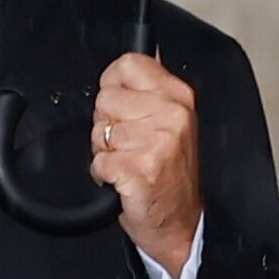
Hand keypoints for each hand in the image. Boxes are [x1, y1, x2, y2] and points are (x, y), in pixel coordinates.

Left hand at [89, 52, 202, 277]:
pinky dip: (103, 174)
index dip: (113, 86)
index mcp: (179, 97)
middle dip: (107, 123)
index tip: (123, 107)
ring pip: (99, 130)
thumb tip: (139, 54)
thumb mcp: (172, 122)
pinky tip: (124, 180)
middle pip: (106, 97)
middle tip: (130, 144)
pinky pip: (98, 160)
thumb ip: (150, 89)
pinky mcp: (140, 169)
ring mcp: (157, 143)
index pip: (128, 64)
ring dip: (106, 151)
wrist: (180, 223)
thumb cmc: (170, 175)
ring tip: (130, 162)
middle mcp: (172, 116)